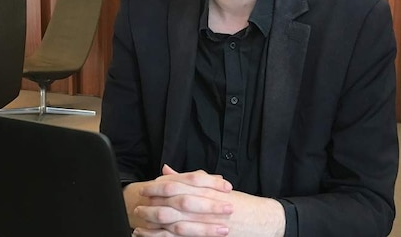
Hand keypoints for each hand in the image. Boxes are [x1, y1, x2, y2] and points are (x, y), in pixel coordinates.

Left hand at [127, 165, 286, 236]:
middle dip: (153, 203)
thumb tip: (166, 170)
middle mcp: (204, 204)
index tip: (146, 187)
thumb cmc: (239, 204)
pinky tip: (150, 236)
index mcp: (206, 189)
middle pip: (173, 202)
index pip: (178, 185)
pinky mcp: (205, 235)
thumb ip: (191, 178)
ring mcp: (204, 222)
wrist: (262, 220)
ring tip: (140, 221)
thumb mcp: (216, 187)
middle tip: (138, 203)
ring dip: (154, 221)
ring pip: (174, 221)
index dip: (159, 186)